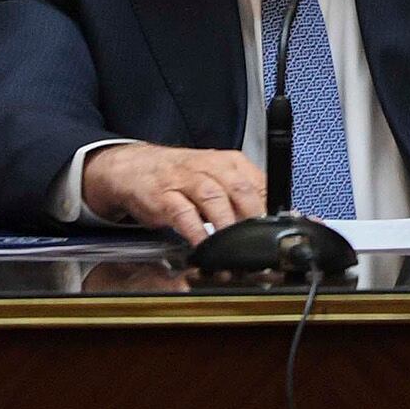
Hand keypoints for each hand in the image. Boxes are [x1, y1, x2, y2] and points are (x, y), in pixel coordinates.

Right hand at [81, 142, 264, 241]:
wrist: (136, 167)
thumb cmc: (181, 175)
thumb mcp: (216, 176)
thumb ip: (240, 195)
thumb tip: (267, 219)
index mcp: (228, 163)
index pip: (258, 181)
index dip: (268, 207)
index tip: (273, 229)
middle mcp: (209, 168)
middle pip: (239, 188)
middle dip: (252, 214)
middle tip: (258, 238)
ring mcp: (185, 180)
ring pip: (213, 197)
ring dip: (226, 223)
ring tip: (233, 245)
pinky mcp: (164, 196)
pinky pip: (183, 213)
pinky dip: (195, 231)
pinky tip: (203, 245)